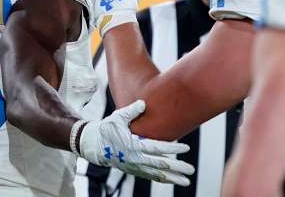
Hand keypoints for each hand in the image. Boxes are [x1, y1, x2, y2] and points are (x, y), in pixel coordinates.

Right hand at [79, 100, 194, 185]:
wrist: (93, 145)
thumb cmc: (107, 129)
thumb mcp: (118, 117)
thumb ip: (132, 111)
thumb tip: (143, 103)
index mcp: (134, 145)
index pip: (158, 148)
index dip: (172, 148)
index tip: (186, 148)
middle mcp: (136, 158)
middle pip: (161, 164)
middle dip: (177, 167)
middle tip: (191, 169)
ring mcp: (135, 166)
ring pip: (157, 174)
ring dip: (173, 178)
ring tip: (186, 181)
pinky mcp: (133, 170)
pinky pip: (150, 176)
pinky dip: (162, 179)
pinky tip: (172, 180)